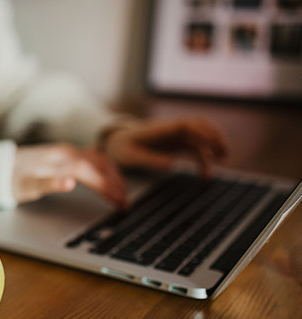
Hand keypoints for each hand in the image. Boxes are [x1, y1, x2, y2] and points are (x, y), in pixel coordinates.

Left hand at [12, 143, 128, 208]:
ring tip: (122, 192)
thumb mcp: (26, 186)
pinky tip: (110, 175)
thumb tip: (70, 182)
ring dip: (113, 174)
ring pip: (98, 159)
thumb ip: (49, 183)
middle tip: (126, 203)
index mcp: (59, 159)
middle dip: (115, 183)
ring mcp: (66, 151)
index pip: (91, 172)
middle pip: (99, 164)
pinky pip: (91, 157)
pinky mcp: (64, 153)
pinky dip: (105, 167)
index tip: (120, 203)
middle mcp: (65, 152)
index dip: (108, 186)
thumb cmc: (11, 180)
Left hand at [100, 118, 227, 177]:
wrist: (115, 144)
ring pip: (200, 136)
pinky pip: (194, 148)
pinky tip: (205, 174)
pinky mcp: (175, 145)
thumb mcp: (131, 157)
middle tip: (223, 153)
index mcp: (161, 129)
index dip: (200, 131)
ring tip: (222, 159)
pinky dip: (203, 158)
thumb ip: (149, 160)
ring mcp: (174, 137)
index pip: (186, 124)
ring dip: (213, 145)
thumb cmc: (122, 148)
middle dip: (213, 136)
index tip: (210, 144)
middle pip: (199, 125)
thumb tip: (172, 165)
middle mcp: (171, 130)